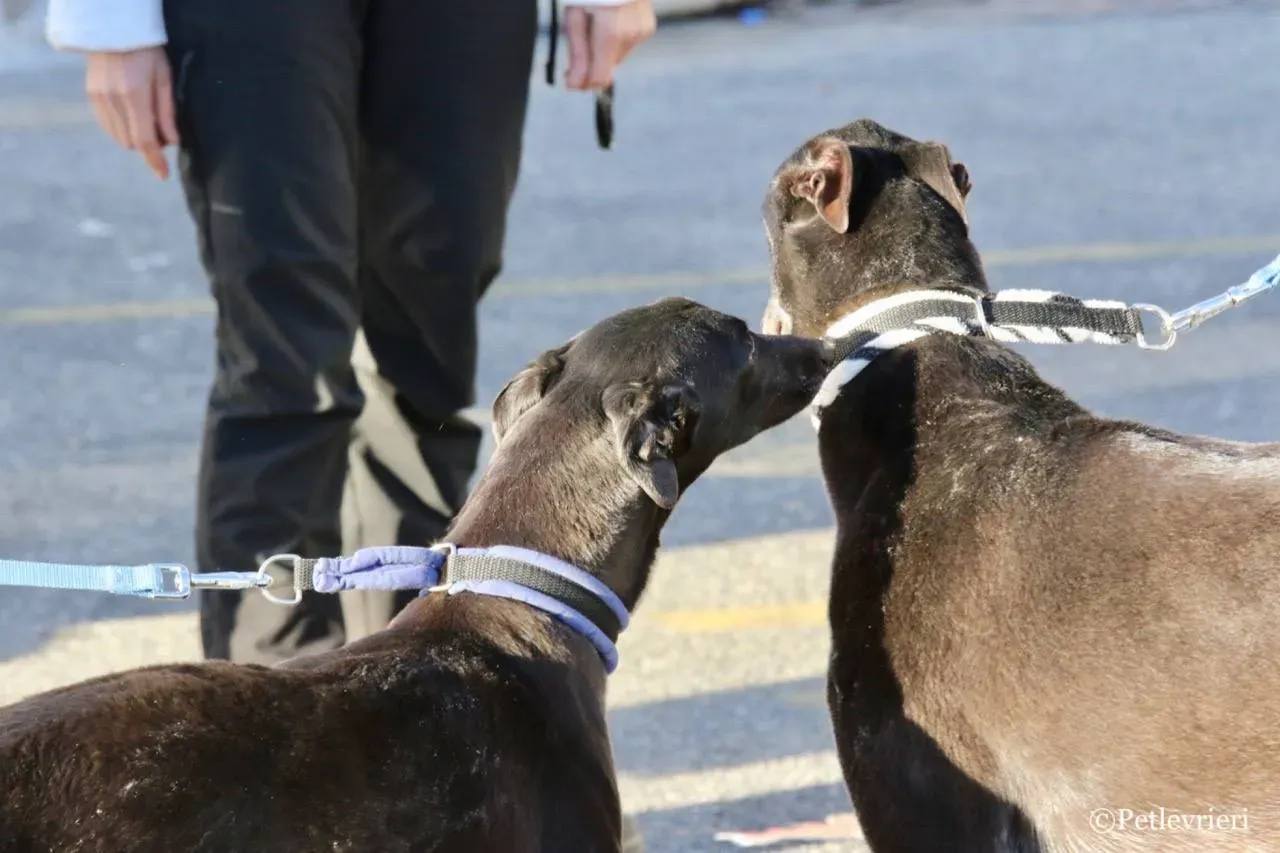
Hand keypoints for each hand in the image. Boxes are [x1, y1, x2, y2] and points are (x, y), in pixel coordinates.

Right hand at [85, 47, 179, 179]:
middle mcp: (113, 100)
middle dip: (148, 145)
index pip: (144, 140)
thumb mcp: (165, 79)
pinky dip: (121, 128)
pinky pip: (107, 125)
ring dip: (134, 137)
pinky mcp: (91, 96)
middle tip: (161, 131)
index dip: (154, 160)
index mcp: (134, 96)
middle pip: (131, 141)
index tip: (163, 175)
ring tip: (147, 120)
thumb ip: (167, 113)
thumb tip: (171, 142)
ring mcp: (99, 98)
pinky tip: (132, 116)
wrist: (114, 30)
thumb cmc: (148, 52)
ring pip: (118, 136)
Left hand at [564, 0, 655, 91]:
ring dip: (602, 49)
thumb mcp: (574, 17)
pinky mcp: (647, 27)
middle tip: (579, 39)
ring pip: (617, 57)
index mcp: (611, 34)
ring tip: (596, 23)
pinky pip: (627, 45)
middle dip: (591, 62)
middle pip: (607, 68)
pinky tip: (610, 20)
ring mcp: (642, 32)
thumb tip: (574, 86)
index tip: (570, 77)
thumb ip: (577, 54)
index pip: (600, 78)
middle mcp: (631, 36)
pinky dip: (614, 40)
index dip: (583, 82)